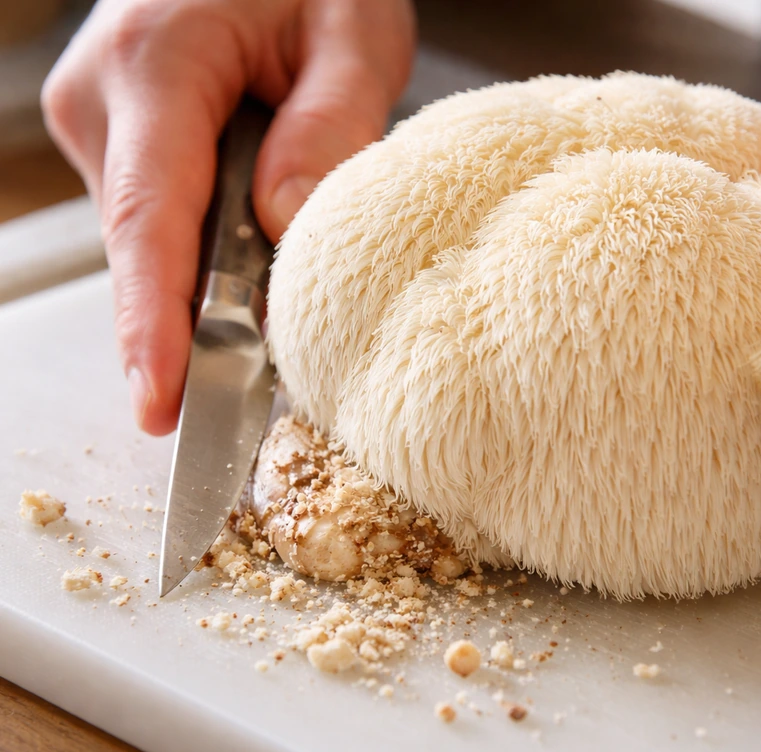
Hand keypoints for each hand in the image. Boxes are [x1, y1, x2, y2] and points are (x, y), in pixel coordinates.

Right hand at [42, 0, 414, 434]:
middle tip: (277, 368)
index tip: (161, 402)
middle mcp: (105, 102)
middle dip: (208, 317)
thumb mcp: (351, 27)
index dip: (153, 321)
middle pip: (152, 246)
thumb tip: (287, 226)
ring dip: (221, 273)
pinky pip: (164, 221)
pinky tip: (258, 239)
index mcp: (154, 65)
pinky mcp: (122, 141)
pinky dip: (212, 249)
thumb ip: (329, 123)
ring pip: (159, 241)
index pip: (148, 219)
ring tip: (290, 258)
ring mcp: (105, 124)